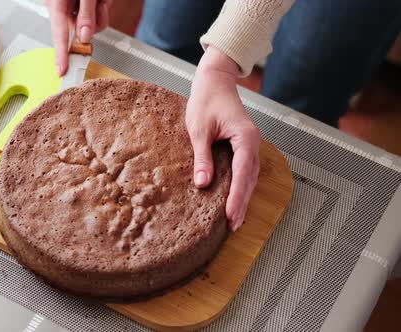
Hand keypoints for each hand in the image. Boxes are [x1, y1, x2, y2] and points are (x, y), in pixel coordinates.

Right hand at [45, 0, 111, 75]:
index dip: (61, 55)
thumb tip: (85, 37)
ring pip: (90, 26)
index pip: (59, 36)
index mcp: (56, 4)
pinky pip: (94, 17)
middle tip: (98, 5)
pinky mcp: (79, 7)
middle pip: (79, 32)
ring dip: (100, 12)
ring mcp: (71, 8)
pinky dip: (101, 7)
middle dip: (94, 22)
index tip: (62, 71)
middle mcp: (61, 8)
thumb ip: (86, 14)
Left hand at [186, 47, 260, 231]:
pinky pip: (245, 170)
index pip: (243, 173)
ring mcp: (250, 145)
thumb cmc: (206, 101)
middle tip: (234, 225)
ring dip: (243, 197)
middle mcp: (252, 143)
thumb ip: (203, 157)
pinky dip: (241, 186)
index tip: (232, 216)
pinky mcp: (243, 146)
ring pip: (250, 176)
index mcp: (245, 137)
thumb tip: (203, 183)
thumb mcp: (199, 130)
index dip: (237, 196)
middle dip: (243, 202)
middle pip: (250, 178)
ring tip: (235, 220)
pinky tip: (234, 199)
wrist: (214, 82)